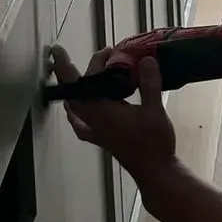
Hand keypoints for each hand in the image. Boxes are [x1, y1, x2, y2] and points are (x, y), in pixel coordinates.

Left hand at [46, 46, 176, 178]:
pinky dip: (75, 115)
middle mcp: (93, 120)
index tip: (67, 50)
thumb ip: (149, 83)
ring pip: (74, 108)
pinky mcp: (100, 139)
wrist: (155, 171)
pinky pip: (80, 125)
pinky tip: (75, 113)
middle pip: (73, 93)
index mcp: (101, 111)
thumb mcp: (154, 109)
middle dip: (70, 72)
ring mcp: (95, 131)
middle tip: (83, 56)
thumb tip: (146, 59)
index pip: (82, 83)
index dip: (74, 65)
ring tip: (75, 76)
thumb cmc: (153, 142)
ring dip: (72, 90)